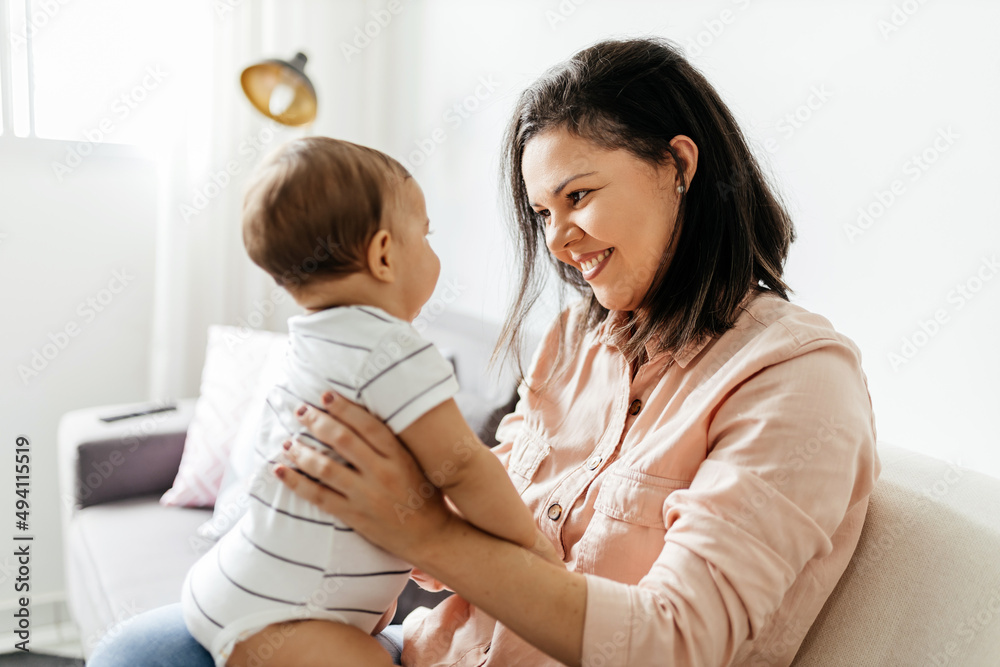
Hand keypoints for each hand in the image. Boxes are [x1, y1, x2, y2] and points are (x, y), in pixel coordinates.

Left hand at [275, 392, 456, 560]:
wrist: (431, 536)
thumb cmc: (424, 495)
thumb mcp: (414, 463)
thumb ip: (391, 443)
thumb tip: (360, 418)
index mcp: (399, 456)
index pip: (367, 424)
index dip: (344, 408)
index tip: (325, 395)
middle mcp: (382, 473)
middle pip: (343, 440)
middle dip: (317, 422)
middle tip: (300, 411)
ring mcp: (366, 495)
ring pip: (326, 467)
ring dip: (302, 451)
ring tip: (288, 441)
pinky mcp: (353, 516)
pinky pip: (318, 496)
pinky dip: (296, 482)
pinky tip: (280, 470)